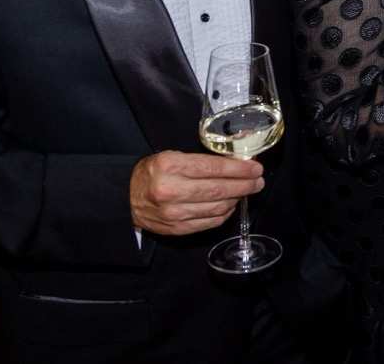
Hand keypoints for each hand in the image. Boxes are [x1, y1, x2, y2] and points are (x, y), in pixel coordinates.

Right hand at [129, 150, 264, 235]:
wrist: (126, 199)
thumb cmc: (153, 173)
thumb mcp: (172, 156)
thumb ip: (202, 159)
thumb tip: (236, 162)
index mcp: (170, 166)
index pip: (213, 168)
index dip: (239, 169)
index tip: (255, 168)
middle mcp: (171, 191)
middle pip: (219, 190)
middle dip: (244, 185)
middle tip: (258, 181)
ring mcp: (174, 213)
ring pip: (218, 207)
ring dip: (237, 199)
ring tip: (245, 191)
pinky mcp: (177, 228)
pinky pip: (210, 221)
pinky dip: (225, 213)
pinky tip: (230, 204)